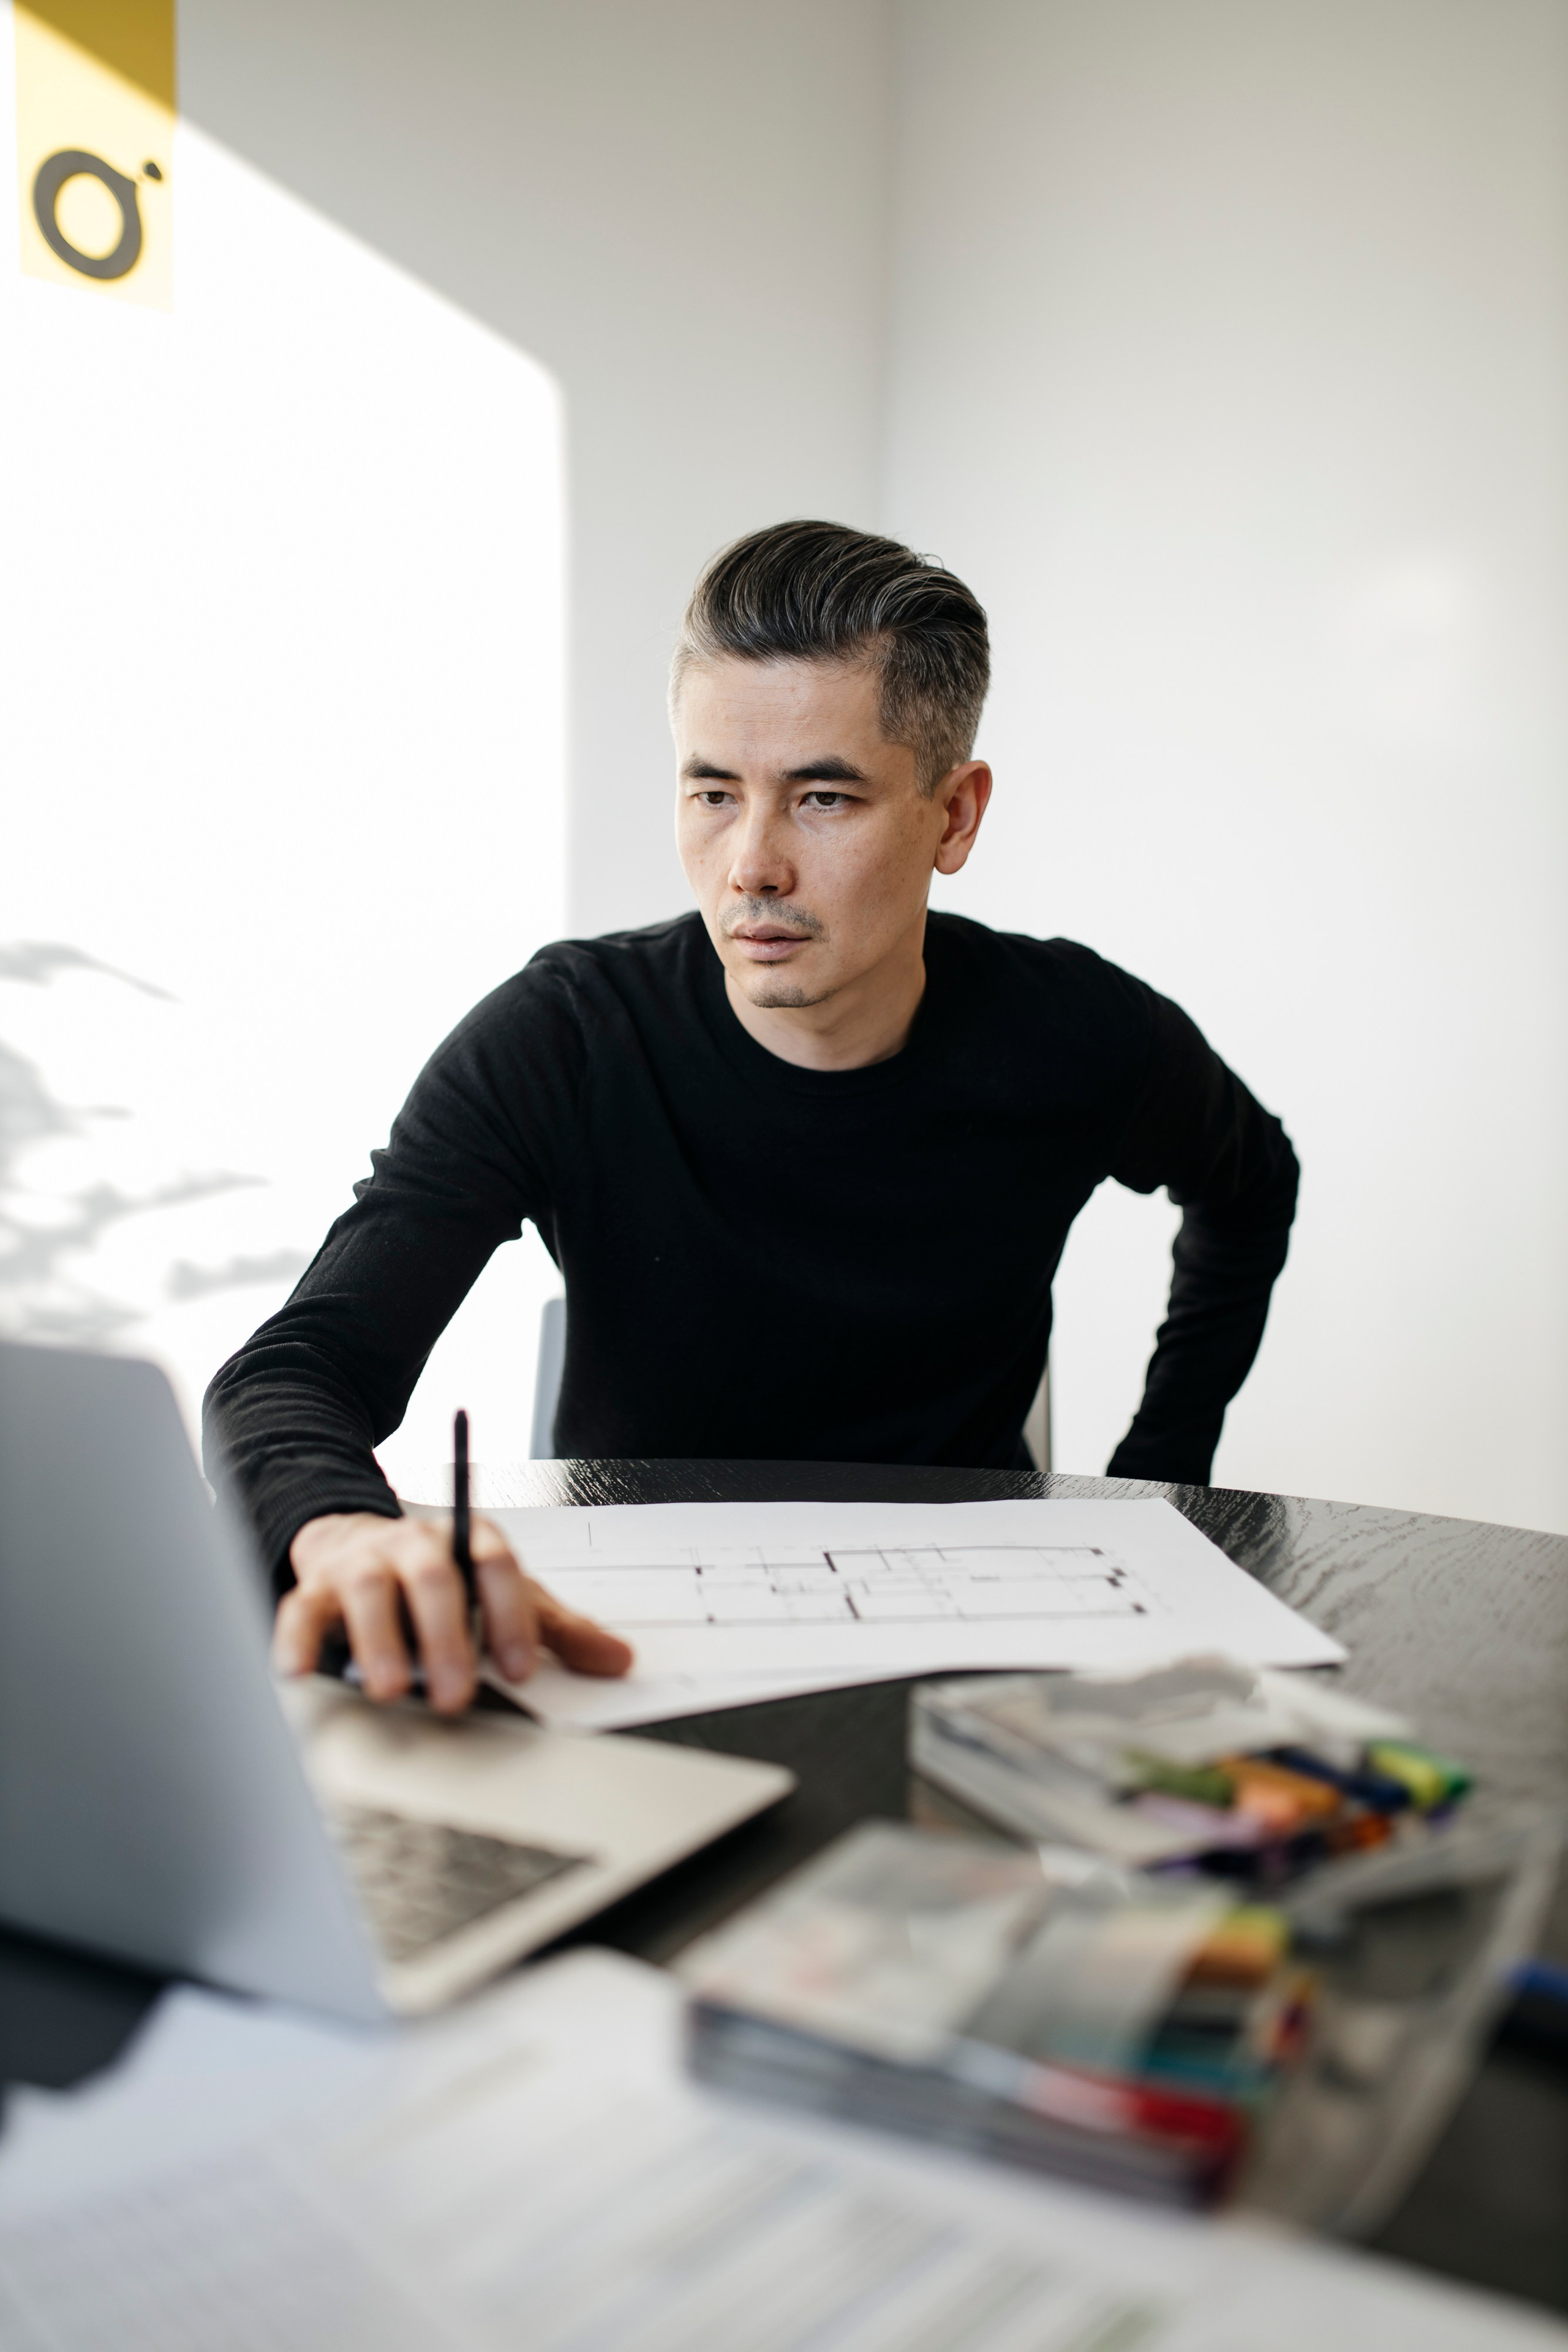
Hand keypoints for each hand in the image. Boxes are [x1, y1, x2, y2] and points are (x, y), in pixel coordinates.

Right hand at [275, 1510, 633, 1714]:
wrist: (363, 1542)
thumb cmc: (444, 1581)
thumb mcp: (505, 1596)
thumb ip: (557, 1629)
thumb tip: (618, 1660)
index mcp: (467, 1543)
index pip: (496, 1568)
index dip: (510, 1617)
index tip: (522, 1669)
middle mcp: (414, 1547)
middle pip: (433, 1578)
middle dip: (445, 1638)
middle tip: (456, 1694)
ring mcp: (362, 1565)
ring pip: (367, 1591)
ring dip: (378, 1641)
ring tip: (389, 1690)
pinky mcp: (315, 1589)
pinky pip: (301, 1611)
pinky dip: (297, 1642)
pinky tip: (300, 1676)